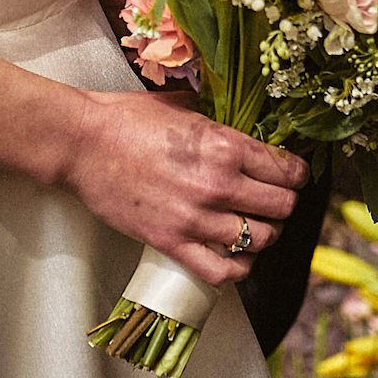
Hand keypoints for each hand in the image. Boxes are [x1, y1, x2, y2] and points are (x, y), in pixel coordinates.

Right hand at [64, 89, 305, 289]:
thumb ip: (218, 121)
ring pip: (261, 239)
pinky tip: (238, 257)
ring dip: (264, 235)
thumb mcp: (183, 107)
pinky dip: (239, 268)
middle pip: (282, 207)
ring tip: (255, 227)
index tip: (290, 176)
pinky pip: (223, 271)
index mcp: (225, 145)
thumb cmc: (125, 119)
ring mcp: (196, 218)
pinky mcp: (172, 243)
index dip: (295, 174)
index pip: (287, 170)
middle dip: (283, 204)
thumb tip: (242, 125)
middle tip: (273, 201)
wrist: (81, 144)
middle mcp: (218, 183)